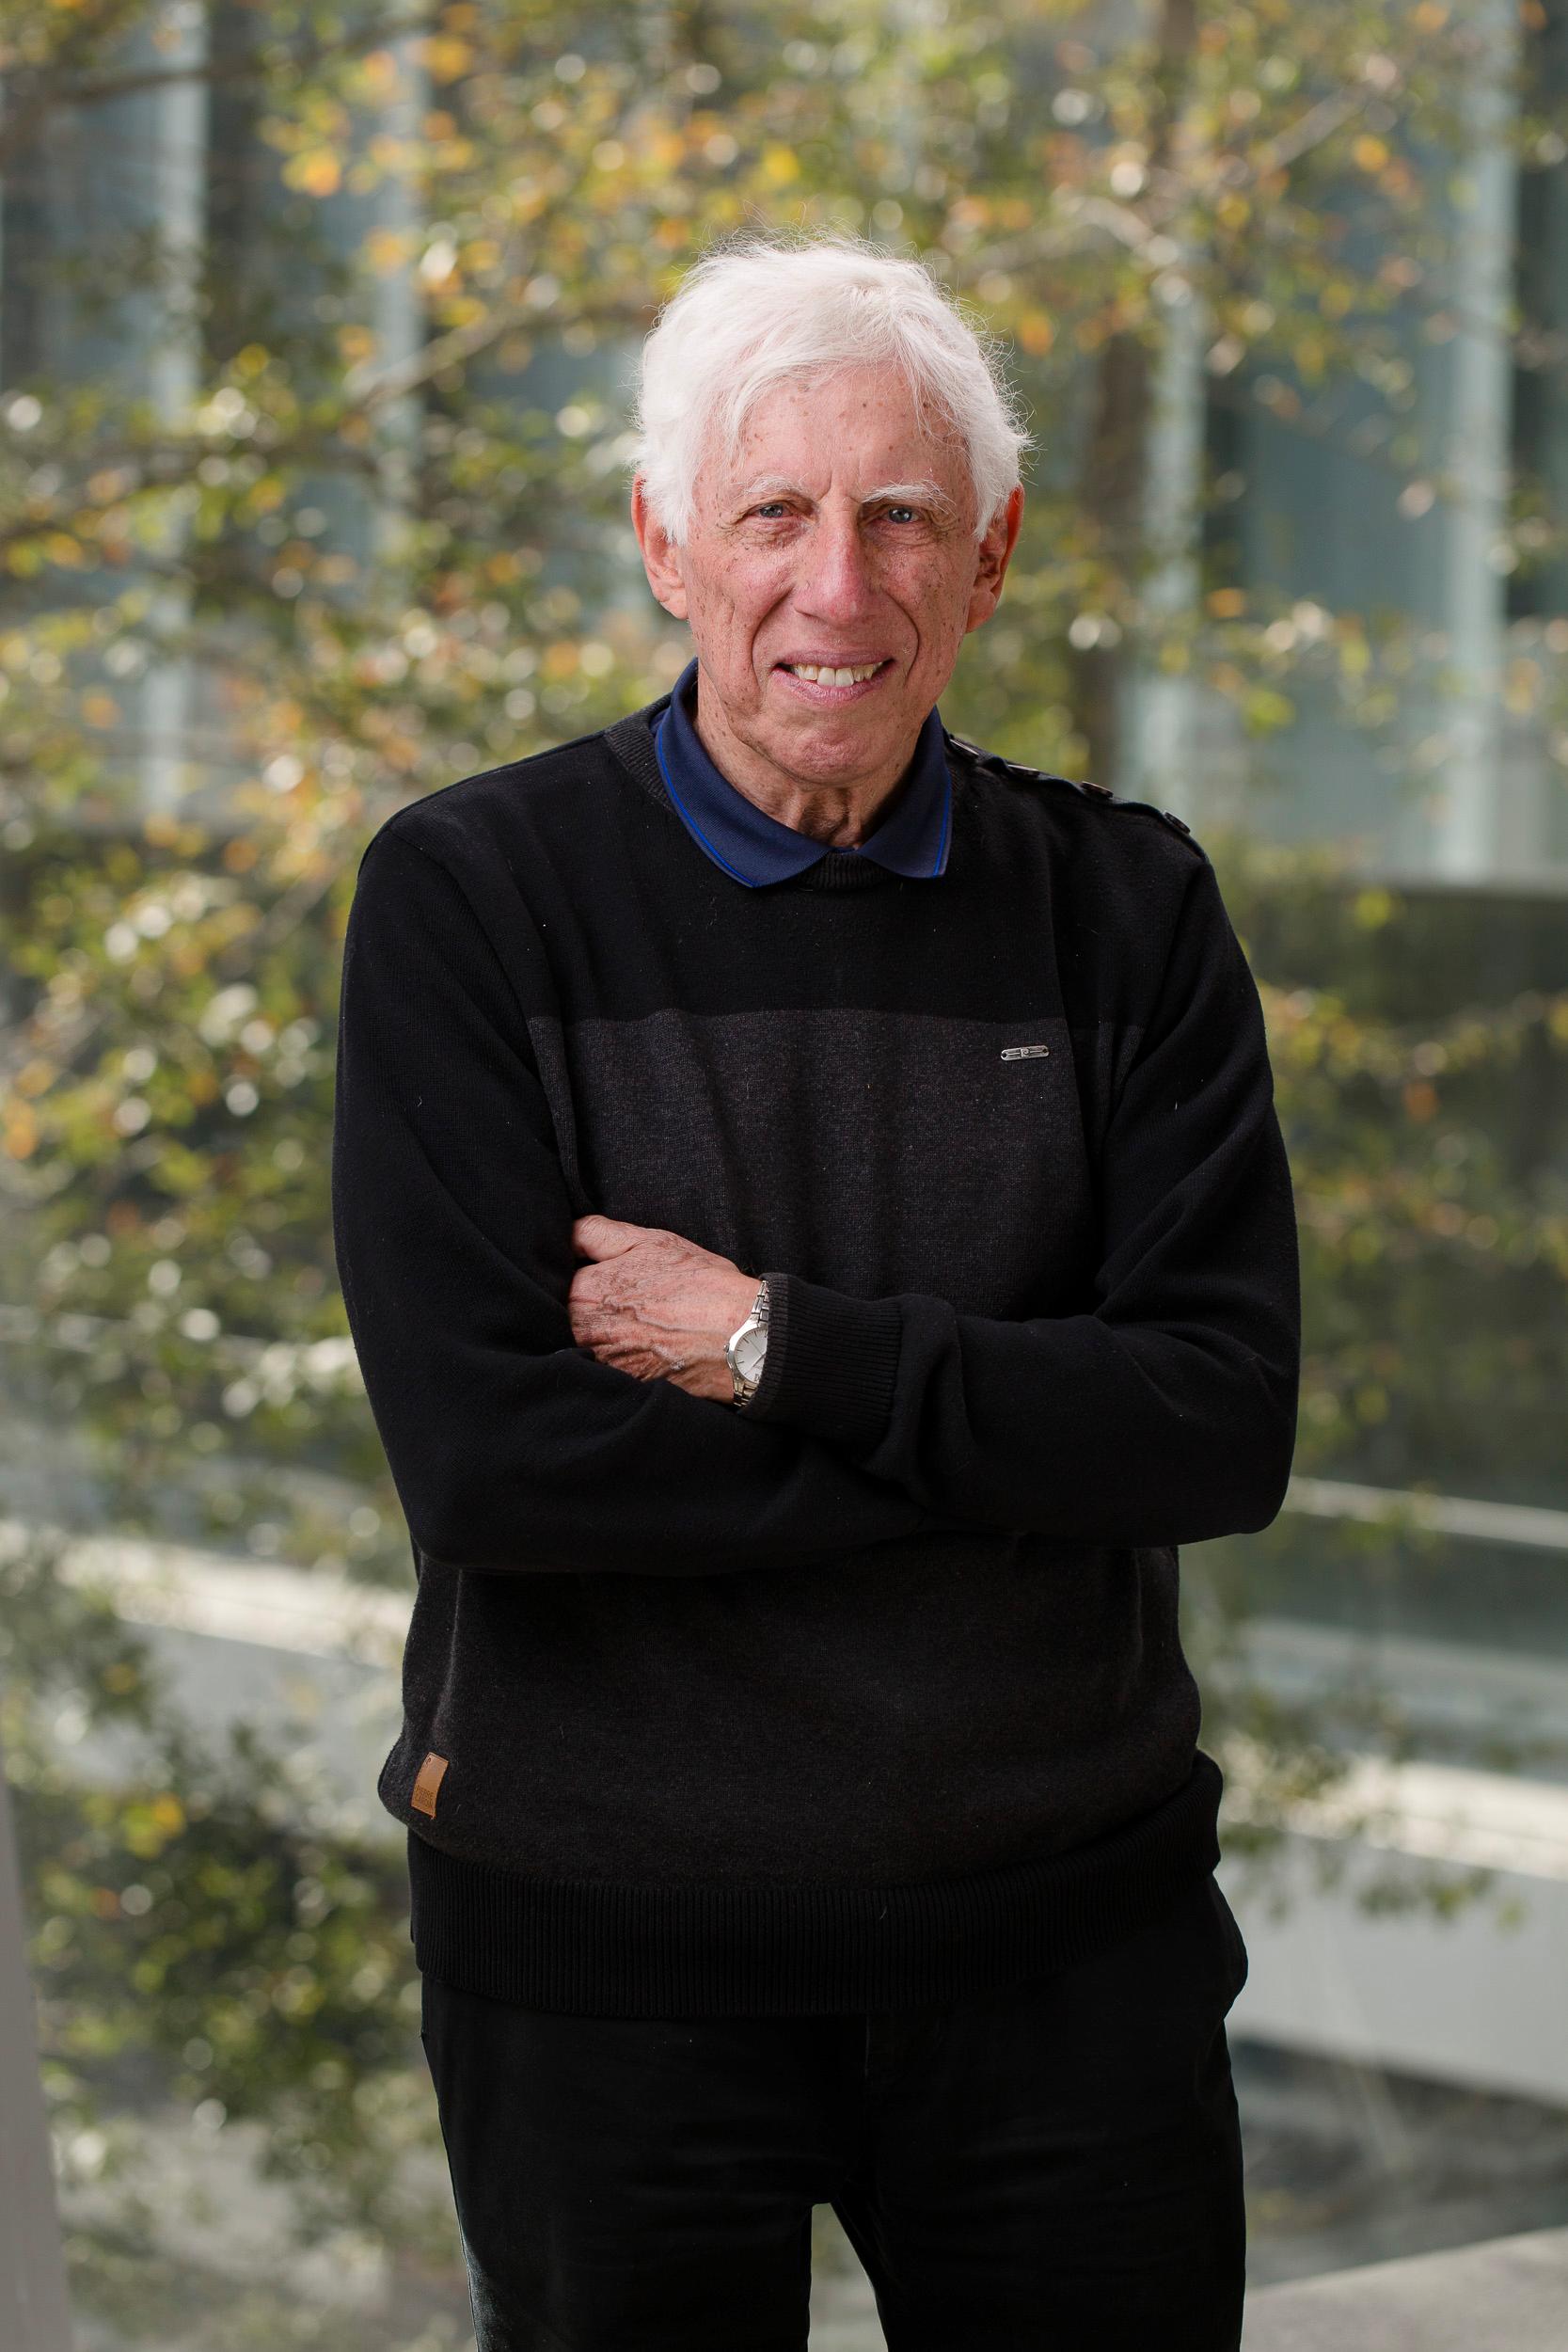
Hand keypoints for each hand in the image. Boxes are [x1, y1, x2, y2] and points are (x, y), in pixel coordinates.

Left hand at [569, 1214, 759, 1403]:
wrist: (740, 1337)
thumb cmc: (699, 1285)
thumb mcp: (649, 1241)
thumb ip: (596, 1233)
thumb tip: (564, 1234)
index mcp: (583, 1291)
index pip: (558, 1280)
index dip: (580, 1275)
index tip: (603, 1276)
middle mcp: (583, 1331)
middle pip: (567, 1317)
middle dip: (587, 1309)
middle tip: (626, 1303)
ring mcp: (601, 1363)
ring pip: (585, 1344)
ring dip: (601, 1336)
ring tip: (639, 1327)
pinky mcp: (622, 1387)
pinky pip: (604, 1372)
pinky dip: (619, 1360)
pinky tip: (646, 1349)